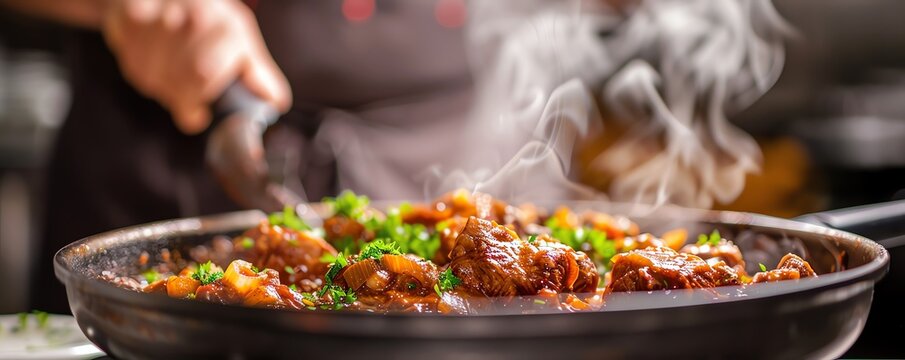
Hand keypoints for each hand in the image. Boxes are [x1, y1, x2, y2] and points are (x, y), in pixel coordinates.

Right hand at [102, 0, 290, 133]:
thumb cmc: (211, 24)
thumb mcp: (242, 45)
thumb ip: (258, 75)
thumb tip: (275, 101)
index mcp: (228, 29)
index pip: (203, 76)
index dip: (194, 103)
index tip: (195, 113)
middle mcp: (196, 16)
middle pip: (176, 80)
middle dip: (176, 97)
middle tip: (180, 93)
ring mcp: (161, 14)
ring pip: (149, 75)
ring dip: (156, 83)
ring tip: (167, 69)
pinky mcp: (130, 14)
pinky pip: (127, 59)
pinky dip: (136, 65)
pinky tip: (148, 54)